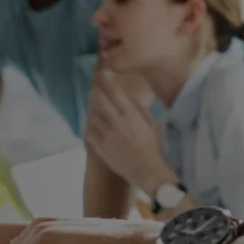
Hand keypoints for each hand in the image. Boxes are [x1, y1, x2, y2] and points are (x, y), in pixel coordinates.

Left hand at [83, 75, 171, 193]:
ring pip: (92, 116)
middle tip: (96, 89)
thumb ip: (142, 109)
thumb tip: (134, 98)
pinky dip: (90, 129)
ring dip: (93, 111)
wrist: (148, 171)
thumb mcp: (153, 124)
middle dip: (96, 92)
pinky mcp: (100, 148)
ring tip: (95, 110)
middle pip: (99, 100)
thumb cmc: (154, 148)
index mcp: (130, 114)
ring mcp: (105, 136)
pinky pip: (89, 134)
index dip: (107, 79)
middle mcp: (115, 122)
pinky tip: (92, 128)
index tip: (104, 72)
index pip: (115, 91)